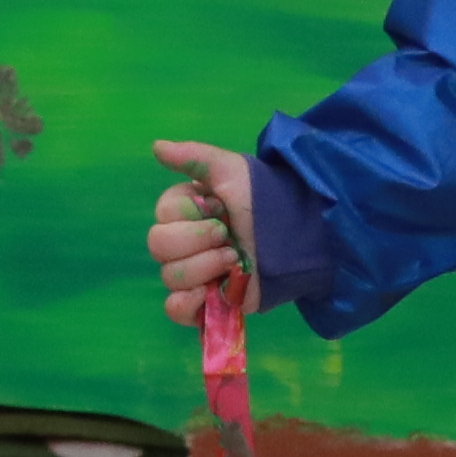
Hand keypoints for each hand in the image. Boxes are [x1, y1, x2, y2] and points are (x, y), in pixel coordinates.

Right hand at [144, 139, 260, 332]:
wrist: (299, 235)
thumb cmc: (265, 198)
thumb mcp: (231, 170)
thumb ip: (193, 157)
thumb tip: (156, 147)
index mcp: (186, 212)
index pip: (162, 215)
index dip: (188, 215)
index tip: (218, 209)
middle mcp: (184, 243)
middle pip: (159, 246)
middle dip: (196, 241)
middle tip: (228, 237)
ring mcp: (195, 274)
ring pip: (169, 277)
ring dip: (202, 267)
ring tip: (234, 261)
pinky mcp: (208, 302)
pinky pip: (176, 310)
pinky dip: (187, 303)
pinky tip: (211, 290)